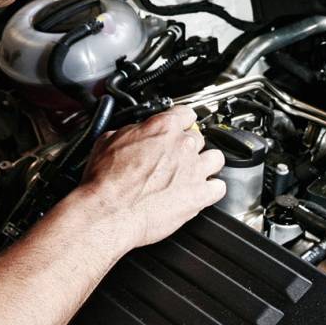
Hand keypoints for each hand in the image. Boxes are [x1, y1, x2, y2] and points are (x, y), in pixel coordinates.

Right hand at [78, 106, 225, 249]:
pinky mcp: (199, 195)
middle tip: (175, 157)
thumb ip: (131, 132)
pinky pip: (219, 188)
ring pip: (216, 158)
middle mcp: (183, 145)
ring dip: (207, 164)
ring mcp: (194, 170)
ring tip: (194, 172)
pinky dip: (212, 190)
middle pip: (198, 137)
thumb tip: (135, 132)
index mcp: (163, 127)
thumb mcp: (109, 140)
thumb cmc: (106, 181)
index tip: (178, 126)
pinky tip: (203, 192)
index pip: (185, 113)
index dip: (181, 121)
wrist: (109, 210)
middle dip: (188, 146)